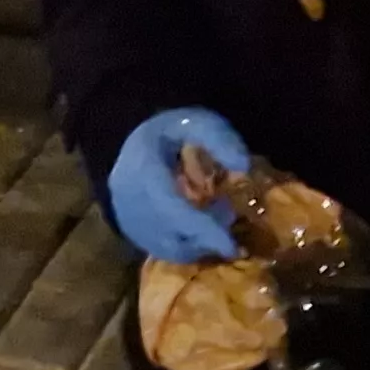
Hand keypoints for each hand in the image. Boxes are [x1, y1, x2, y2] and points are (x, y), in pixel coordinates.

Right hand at [107, 108, 252, 265]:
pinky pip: (158, 247)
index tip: (233, 246)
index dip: (204, 231)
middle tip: (229, 229)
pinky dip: (182, 246)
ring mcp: (126, 216)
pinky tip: (197, 229)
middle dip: (204, 240)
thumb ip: (220, 141)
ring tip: (213, 226)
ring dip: (194, 246)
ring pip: (164, 247)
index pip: (174, 210)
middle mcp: (129, 199)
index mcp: (143, 170)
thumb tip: (243, 168)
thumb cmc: (168, 130)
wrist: (130, 136)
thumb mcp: (197, 122)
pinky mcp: (128, 227)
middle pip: (169, 235)